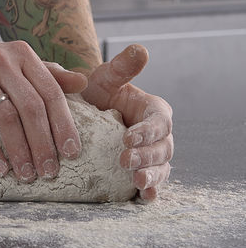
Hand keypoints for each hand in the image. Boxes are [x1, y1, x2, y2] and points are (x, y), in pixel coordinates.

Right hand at [0, 35, 89, 183]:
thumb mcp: (11, 64)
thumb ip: (46, 74)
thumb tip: (84, 83)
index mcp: (20, 54)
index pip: (50, 91)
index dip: (63, 124)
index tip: (71, 153)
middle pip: (31, 106)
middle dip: (43, 143)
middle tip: (49, 172)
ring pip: (5, 116)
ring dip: (19, 150)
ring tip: (26, 174)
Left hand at [81, 44, 172, 201]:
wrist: (84, 114)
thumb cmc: (98, 93)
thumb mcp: (106, 78)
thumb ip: (122, 67)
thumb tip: (140, 49)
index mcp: (155, 111)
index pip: (159, 122)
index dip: (146, 131)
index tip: (127, 137)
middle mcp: (160, 136)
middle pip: (163, 149)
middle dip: (146, 156)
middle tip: (125, 160)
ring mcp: (153, 157)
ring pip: (161, 168)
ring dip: (151, 176)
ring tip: (136, 181)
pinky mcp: (143, 173)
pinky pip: (153, 185)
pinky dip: (151, 192)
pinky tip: (144, 198)